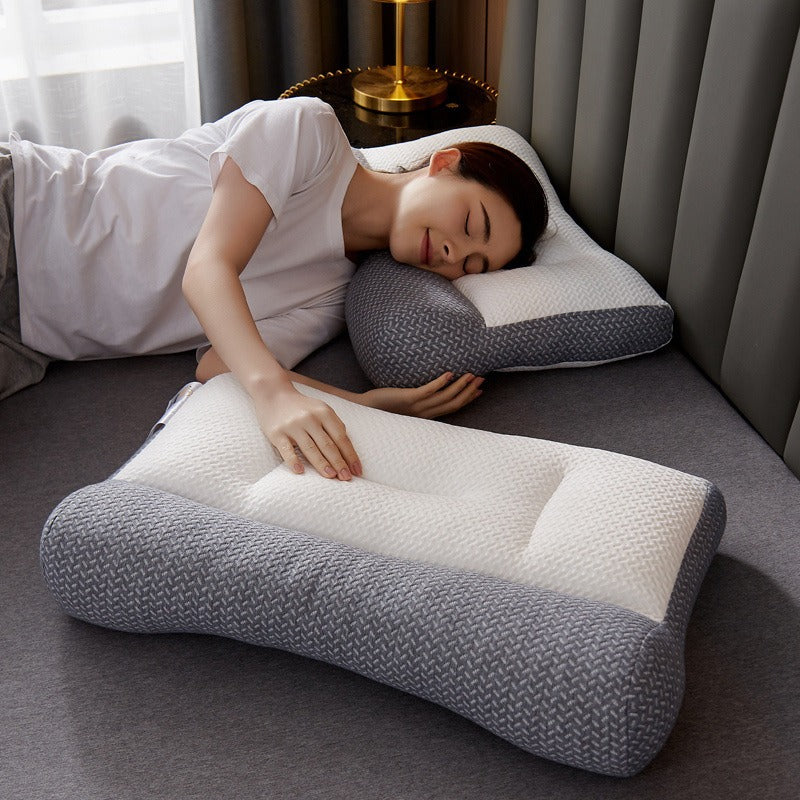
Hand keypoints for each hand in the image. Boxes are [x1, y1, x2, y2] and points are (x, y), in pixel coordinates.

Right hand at [255, 384, 360, 479]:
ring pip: (310, 449)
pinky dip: (293, 461)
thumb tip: (348, 450)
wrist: (273, 395)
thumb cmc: (302, 407)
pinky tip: (300, 471)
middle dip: (339, 463)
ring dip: (322, 464)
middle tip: (346, 478)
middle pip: (328, 444)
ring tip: (331, 476)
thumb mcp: (321, 410)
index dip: (350, 455)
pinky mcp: (276, 433)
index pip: (341, 437)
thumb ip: (335, 426)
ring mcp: (292, 426)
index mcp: (324, 412)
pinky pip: (286, 450)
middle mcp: (309, 418)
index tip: (357, 470)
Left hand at [361, 372, 484, 418]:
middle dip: (469, 391)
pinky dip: (440, 382)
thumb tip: (426, 389)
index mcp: (425, 415)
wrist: (365, 409)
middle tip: (482, 379)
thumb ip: (417, 399)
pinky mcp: (408, 399)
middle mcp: (424, 413)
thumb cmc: (383, 405)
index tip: (479, 390)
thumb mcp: (404, 403)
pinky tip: (449, 373)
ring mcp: (416, 406)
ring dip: (460, 386)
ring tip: (471, 374)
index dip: (467, 399)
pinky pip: (428, 390)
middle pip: (453, 403)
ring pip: (444, 397)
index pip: (451, 407)